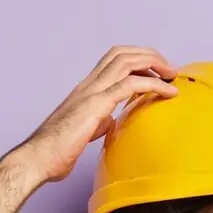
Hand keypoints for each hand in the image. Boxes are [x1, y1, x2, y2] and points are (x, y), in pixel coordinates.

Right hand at [17, 45, 178, 183]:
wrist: (39, 158)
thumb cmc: (57, 150)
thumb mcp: (87, 130)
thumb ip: (100, 120)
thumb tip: (112, 121)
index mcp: (86, 89)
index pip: (113, 60)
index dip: (137, 60)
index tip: (157, 72)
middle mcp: (89, 84)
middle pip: (122, 54)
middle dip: (150, 55)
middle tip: (170, 69)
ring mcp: (91, 92)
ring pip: (127, 61)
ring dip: (155, 64)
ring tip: (173, 75)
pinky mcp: (96, 105)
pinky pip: (130, 85)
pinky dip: (154, 85)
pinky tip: (169, 93)